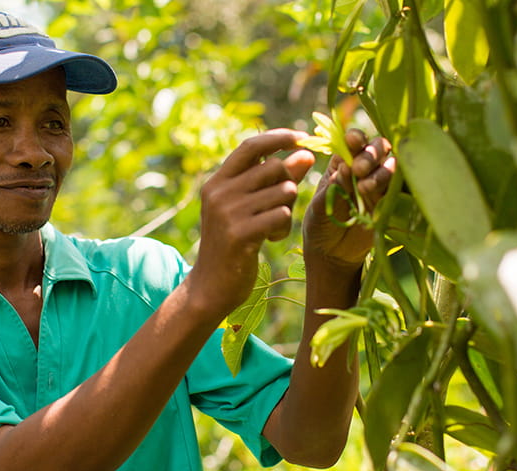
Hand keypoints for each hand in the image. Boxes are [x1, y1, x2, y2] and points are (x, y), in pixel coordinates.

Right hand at [188, 129, 314, 315]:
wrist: (211, 286)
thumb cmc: (234, 244)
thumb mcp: (248, 208)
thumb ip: (275, 180)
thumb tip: (305, 154)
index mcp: (217, 182)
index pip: (250, 146)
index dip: (279, 137)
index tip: (302, 137)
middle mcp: (219, 193)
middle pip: (274, 167)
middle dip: (289, 183)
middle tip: (283, 205)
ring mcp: (227, 213)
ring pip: (284, 191)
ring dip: (288, 209)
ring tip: (273, 226)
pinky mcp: (239, 234)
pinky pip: (281, 215)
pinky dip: (284, 227)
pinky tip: (271, 238)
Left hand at [302, 129, 394, 272]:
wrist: (331, 253)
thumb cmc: (320, 224)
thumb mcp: (320, 206)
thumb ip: (333, 188)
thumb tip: (346, 167)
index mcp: (342, 162)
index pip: (353, 142)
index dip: (356, 138)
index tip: (353, 141)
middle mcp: (365, 168)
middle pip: (379, 147)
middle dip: (372, 153)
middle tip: (359, 168)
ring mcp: (381, 184)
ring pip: (393, 165)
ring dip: (382, 172)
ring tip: (364, 188)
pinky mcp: (393, 201)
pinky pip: (403, 188)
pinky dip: (399, 186)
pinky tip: (387, 195)